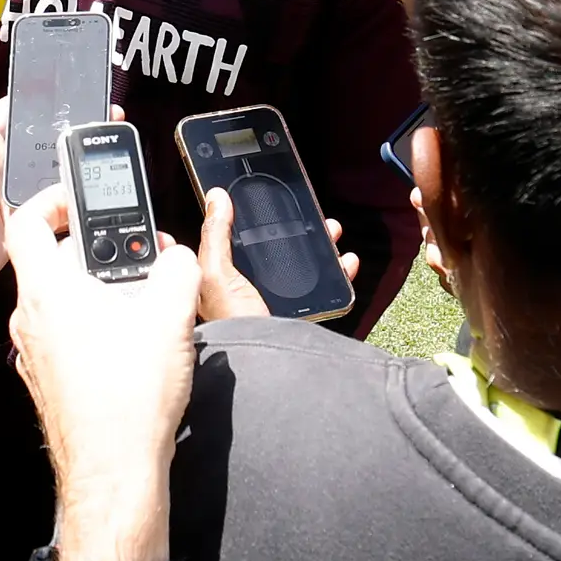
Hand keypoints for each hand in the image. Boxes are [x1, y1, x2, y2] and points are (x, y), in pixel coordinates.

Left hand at [5, 184, 198, 560]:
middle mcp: (30, 319)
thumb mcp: (170, 313)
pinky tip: (132, 340)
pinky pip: (65, 336)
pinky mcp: (49, 382)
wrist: (114, 471)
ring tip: (141, 297)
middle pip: (49, 261)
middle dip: (93, 249)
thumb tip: (178, 258)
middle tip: (132, 252)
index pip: (27, 222)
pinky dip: (93, 325)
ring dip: (96, 290)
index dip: (52, 200)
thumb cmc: (129, 396)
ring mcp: (35, 354)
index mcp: (47, 290)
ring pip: (60, 301)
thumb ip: (177, 268)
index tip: (81, 198)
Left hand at [192, 187, 350, 323]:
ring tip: (331, 231)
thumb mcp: (216, 274)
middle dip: (288, 229)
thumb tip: (216, 198)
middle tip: (303, 214)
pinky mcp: (300, 313)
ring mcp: (275, 301)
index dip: (240, 220)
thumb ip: (215, 235)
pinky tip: (346, 261)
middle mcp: (245, 289)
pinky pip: (324, 288)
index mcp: (219, 279)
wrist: (266, 363)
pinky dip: (339, 272)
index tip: (254, 201)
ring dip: (319, 245)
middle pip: (269, 250)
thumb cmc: (234, 324)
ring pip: (300, 265)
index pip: (229, 241)